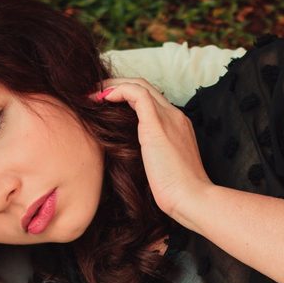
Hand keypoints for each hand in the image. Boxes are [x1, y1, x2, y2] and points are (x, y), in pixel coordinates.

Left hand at [90, 77, 212, 220]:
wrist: (192, 198)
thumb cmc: (177, 192)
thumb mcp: (163, 168)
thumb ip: (151, 155)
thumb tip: (128, 156)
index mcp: (178, 126)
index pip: (152, 99)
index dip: (127, 95)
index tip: (106, 105)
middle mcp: (175, 116)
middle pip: (144, 86)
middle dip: (116, 85)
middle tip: (94, 94)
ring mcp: (168, 118)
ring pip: (139, 84)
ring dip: (112, 86)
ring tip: (92, 95)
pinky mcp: (156, 125)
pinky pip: (136, 93)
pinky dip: (117, 91)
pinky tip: (101, 99)